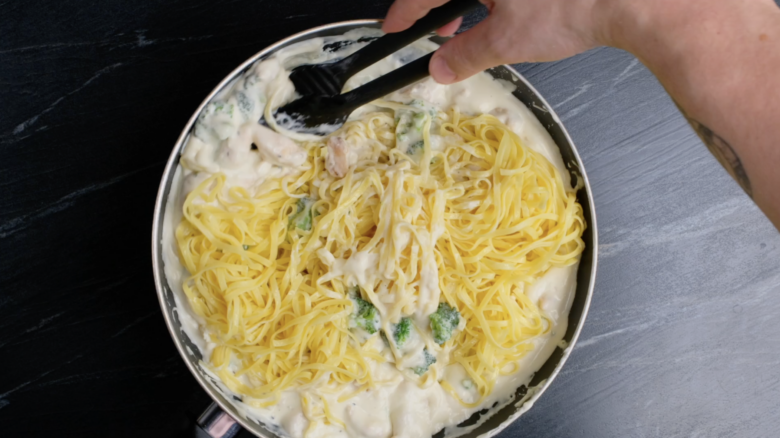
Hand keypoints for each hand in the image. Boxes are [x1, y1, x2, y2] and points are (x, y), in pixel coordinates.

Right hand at [382, 0, 610, 83]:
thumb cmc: (574, 5)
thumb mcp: (507, 39)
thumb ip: (467, 54)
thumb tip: (443, 66)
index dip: (404, 13)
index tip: (393, 27)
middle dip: (440, 9)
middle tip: (437, 32)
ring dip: (470, 3)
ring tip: (473, 27)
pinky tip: (507, 12)